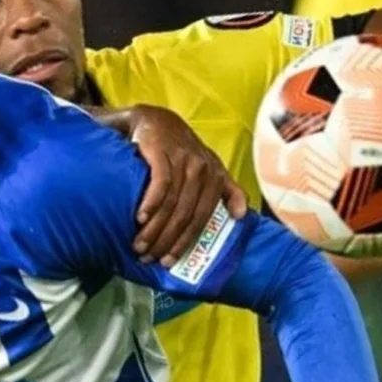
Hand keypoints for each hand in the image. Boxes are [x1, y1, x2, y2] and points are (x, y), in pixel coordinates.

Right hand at [127, 104, 248, 265]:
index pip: (202, 217)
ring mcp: (183, 159)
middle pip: (185, 214)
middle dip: (167, 240)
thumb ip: (227, 189)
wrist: (156, 119)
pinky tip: (140, 218)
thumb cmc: (183, 149)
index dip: (186, 242)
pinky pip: (160, 183)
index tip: (169, 261)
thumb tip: (241, 215)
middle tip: (149, 257)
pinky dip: (151, 202)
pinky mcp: (163, 151)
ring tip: (140, 245)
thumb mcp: (210, 166)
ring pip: (172, 202)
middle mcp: (202, 169)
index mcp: (215, 177)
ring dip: (154, 228)